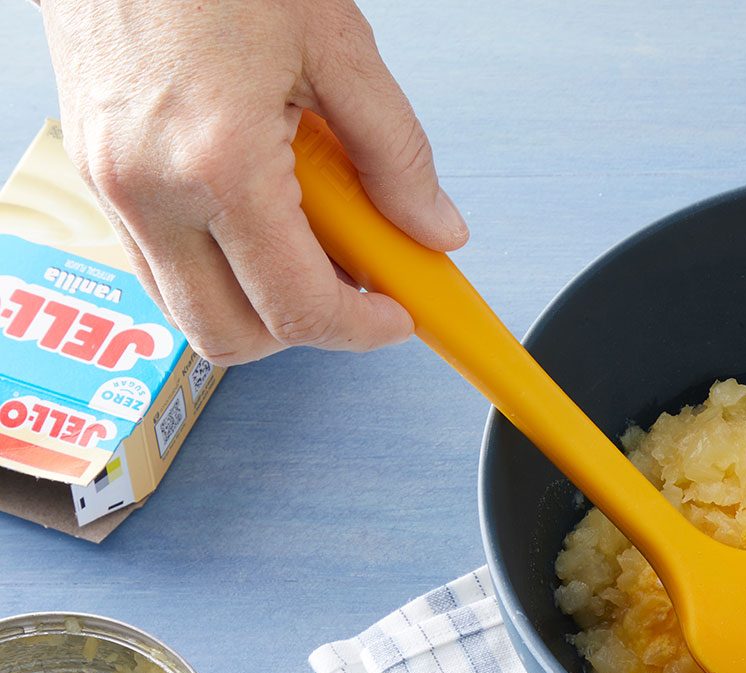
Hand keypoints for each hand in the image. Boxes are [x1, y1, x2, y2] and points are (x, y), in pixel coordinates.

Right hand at [39, 0, 466, 364]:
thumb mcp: (336, 46)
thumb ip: (396, 153)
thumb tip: (435, 228)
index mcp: (217, 162)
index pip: (296, 307)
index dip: (361, 329)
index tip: (399, 315)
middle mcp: (148, 188)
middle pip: (229, 335)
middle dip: (305, 330)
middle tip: (359, 284)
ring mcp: (109, 183)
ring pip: (187, 305)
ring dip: (258, 298)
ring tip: (314, 233)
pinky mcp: (92, 168)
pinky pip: (159, 258)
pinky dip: (218, 260)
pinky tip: (265, 205)